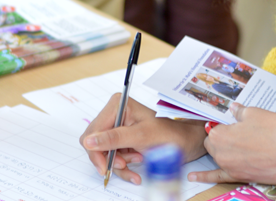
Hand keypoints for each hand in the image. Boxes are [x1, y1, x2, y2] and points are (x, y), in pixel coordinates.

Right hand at [79, 94, 207, 184]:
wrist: (187, 142)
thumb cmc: (170, 133)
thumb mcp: (141, 136)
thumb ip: (113, 138)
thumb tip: (89, 141)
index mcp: (118, 105)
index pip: (93, 132)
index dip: (96, 151)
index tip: (105, 168)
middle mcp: (115, 114)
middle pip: (95, 143)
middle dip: (109, 158)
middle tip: (123, 165)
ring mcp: (118, 128)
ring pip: (104, 153)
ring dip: (119, 163)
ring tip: (137, 161)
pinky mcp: (123, 140)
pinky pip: (113, 158)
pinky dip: (123, 167)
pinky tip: (135, 170)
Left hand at [190, 104, 275, 184]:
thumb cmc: (275, 130)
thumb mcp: (255, 113)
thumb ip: (240, 112)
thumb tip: (234, 108)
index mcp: (220, 135)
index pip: (214, 128)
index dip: (224, 124)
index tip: (233, 122)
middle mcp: (220, 153)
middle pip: (214, 143)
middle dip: (223, 138)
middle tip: (240, 132)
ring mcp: (229, 167)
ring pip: (219, 157)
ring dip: (223, 151)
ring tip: (236, 146)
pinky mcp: (239, 177)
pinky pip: (217, 177)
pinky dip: (205, 176)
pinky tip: (193, 177)